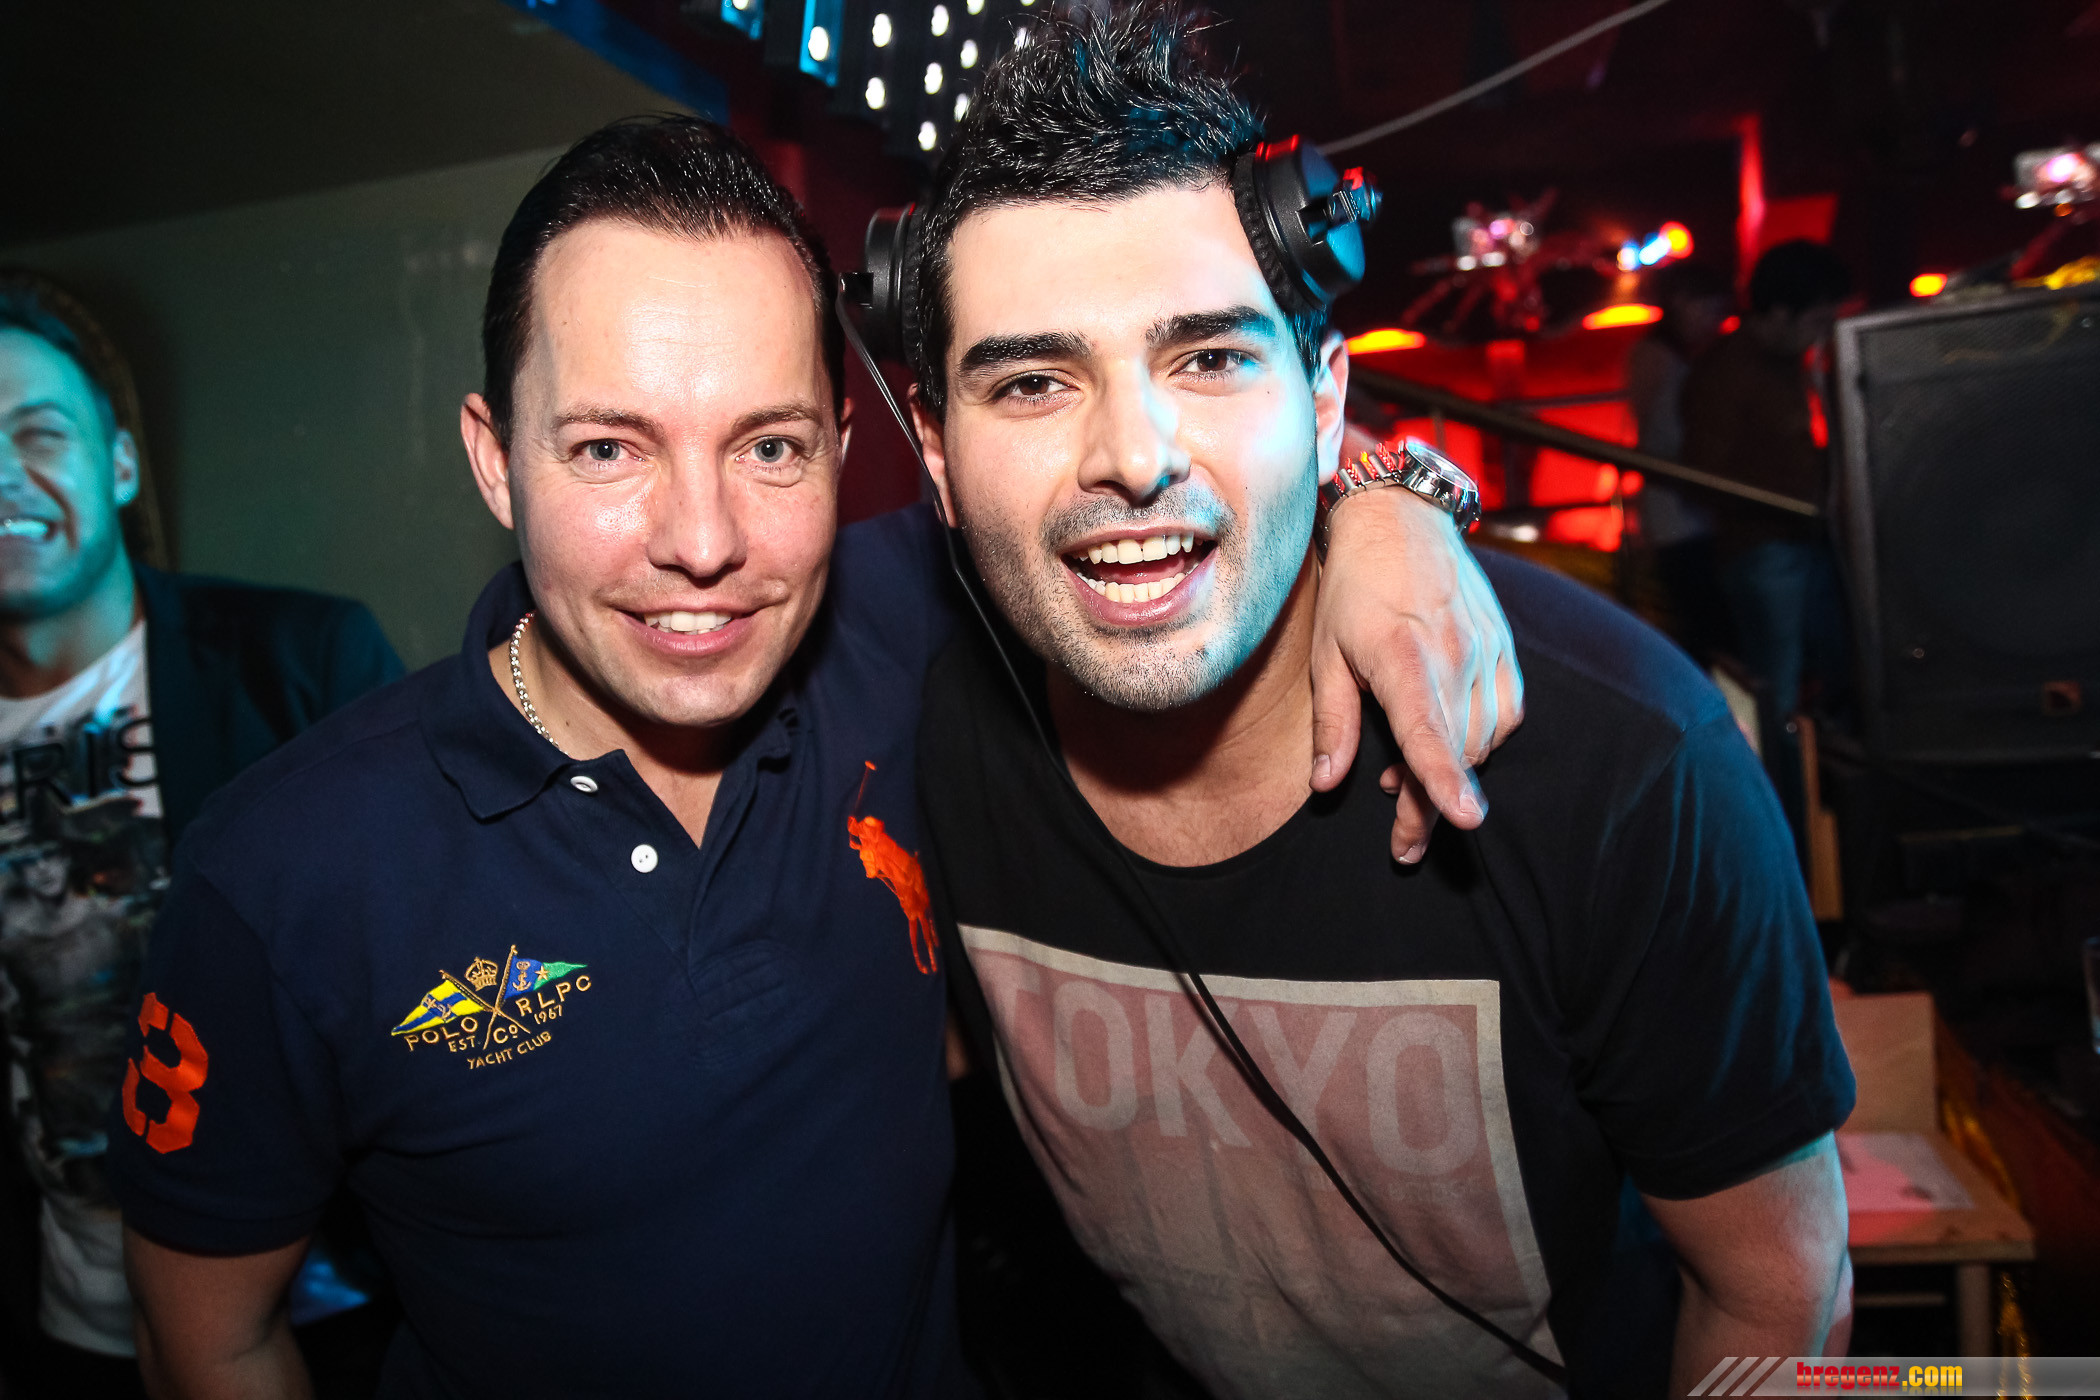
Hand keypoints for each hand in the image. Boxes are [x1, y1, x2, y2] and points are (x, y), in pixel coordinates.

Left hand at [1311, 430, 1522, 861]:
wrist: (1401, 519)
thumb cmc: (1353, 588)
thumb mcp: (1325, 652)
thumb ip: (1331, 722)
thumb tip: (1326, 784)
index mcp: (1402, 655)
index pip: (1429, 731)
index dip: (1444, 779)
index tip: (1465, 819)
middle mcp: (1454, 654)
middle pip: (1455, 752)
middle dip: (1431, 806)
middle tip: (1404, 845)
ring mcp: (1486, 650)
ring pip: (1481, 739)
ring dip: (1449, 771)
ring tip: (1404, 781)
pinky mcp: (1504, 649)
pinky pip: (1504, 716)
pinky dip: (1478, 740)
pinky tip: (1444, 741)